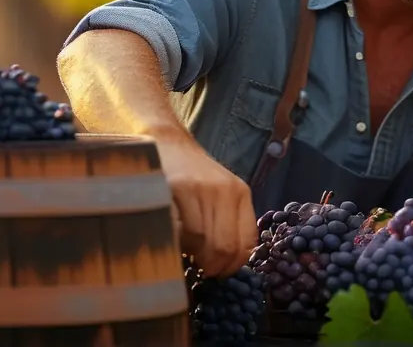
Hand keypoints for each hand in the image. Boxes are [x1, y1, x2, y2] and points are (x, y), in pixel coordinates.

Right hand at [157, 132, 257, 277]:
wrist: (164, 140)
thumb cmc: (190, 175)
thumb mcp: (218, 194)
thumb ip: (226, 222)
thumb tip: (223, 266)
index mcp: (240, 194)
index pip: (247, 243)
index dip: (232, 266)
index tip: (219, 272)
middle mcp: (226, 191)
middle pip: (226, 247)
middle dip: (212, 266)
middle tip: (199, 268)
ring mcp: (203, 189)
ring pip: (203, 242)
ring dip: (192, 255)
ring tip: (183, 249)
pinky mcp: (178, 188)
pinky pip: (181, 230)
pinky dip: (176, 243)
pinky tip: (171, 238)